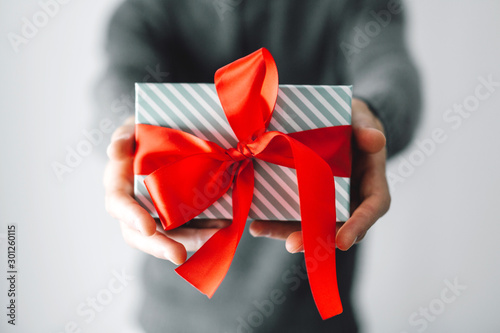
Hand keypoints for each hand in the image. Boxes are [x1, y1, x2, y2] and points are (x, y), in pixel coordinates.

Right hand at [104, 117, 229, 263]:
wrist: (170, 136)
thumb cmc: (146, 132)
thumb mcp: (133, 129)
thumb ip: (123, 137)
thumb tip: (114, 153)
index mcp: (120, 186)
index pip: (120, 206)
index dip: (132, 217)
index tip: (148, 228)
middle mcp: (137, 207)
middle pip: (144, 235)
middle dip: (161, 246)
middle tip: (178, 256)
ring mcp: (161, 215)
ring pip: (173, 236)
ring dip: (193, 240)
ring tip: (214, 237)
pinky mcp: (183, 216)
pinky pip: (195, 227)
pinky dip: (209, 229)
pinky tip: (226, 227)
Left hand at [249, 98, 390, 251]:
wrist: (338, 123)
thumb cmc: (354, 123)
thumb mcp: (362, 121)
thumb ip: (367, 129)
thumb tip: (376, 139)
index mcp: (371, 185)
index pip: (371, 210)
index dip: (358, 226)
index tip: (343, 241)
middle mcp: (350, 201)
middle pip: (337, 226)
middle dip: (315, 238)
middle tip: (293, 244)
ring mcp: (326, 203)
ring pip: (311, 226)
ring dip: (287, 233)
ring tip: (262, 230)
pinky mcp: (306, 201)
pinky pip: (292, 215)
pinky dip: (274, 221)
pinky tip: (255, 224)